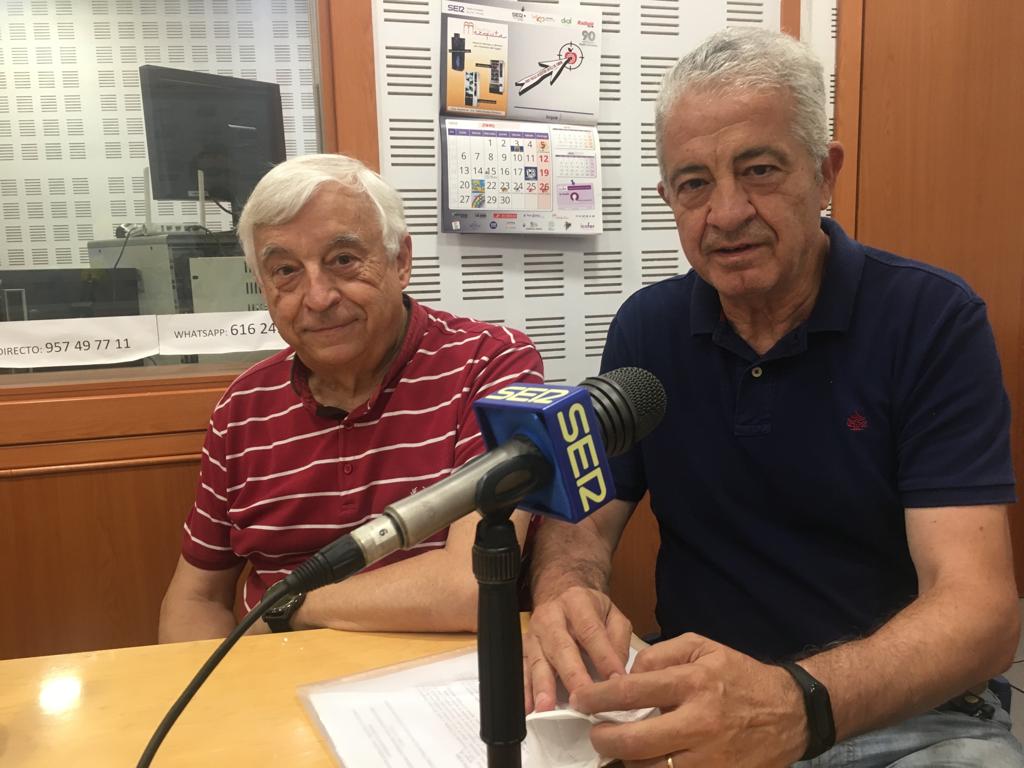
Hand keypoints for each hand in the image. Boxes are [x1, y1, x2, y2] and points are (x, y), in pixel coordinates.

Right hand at [524, 586, 632, 712]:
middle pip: (561, 646)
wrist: (558, 592)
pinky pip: (522, 669)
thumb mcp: (611, 614)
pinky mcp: (524, 648)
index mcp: (577, 603)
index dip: (603, 656)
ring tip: (547, 707)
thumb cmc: (588, 609)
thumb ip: (618, 639)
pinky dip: (525, 689)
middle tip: (581, 698)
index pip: (591, 631)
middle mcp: (552, 616)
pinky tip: (529, 706)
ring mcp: (535, 633)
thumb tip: (617, 672)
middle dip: (571, 674)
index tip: (614, 680)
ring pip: (538, 659)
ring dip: (542, 684)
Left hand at [569, 633, 806, 766]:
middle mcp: (700, 723)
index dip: (598, 698)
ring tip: (618, 750)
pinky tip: (644, 762)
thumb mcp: (702, 647)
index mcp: (694, 683)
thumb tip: (627, 675)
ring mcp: (710, 758)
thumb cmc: (739, 675)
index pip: (632, 692)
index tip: (581, 701)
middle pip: (636, 742)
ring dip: (627, 761)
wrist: (790, 712)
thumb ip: (661, 655)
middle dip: (604, 740)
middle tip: (595, 733)